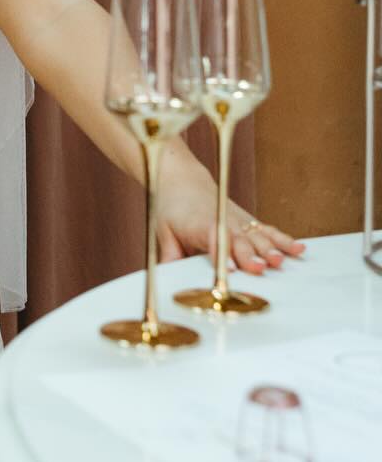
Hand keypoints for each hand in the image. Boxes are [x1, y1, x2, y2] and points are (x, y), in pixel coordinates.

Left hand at [154, 144, 303, 273]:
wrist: (182, 181)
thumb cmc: (172, 209)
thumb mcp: (162, 232)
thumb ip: (169, 256)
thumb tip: (169, 280)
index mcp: (199, 224)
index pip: (212, 238)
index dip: (220, 253)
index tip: (227, 269)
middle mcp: (223, 221)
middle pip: (239, 240)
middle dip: (249, 255)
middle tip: (258, 269)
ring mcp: (239, 221)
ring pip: (257, 235)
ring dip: (270, 249)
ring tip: (279, 262)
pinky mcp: (249, 223)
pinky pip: (269, 231)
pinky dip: (284, 240)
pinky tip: (299, 249)